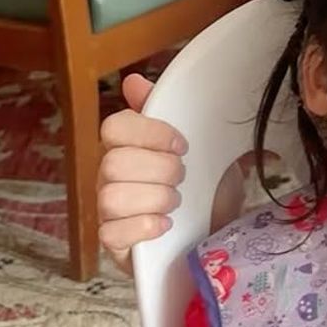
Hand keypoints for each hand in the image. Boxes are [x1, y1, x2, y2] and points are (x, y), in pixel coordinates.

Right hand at [96, 74, 187, 273]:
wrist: (218, 231)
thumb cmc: (206, 185)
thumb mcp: (202, 145)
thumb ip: (169, 112)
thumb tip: (133, 81)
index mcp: (128, 148)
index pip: (114, 128)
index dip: (150, 133)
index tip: (183, 145)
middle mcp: (110, 178)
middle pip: (114, 163)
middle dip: (160, 170)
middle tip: (183, 177)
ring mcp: (109, 212)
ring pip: (111, 198)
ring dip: (154, 199)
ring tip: (177, 203)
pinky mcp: (115, 245)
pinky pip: (112, 233)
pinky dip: (143, 227)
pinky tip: (165, 225)